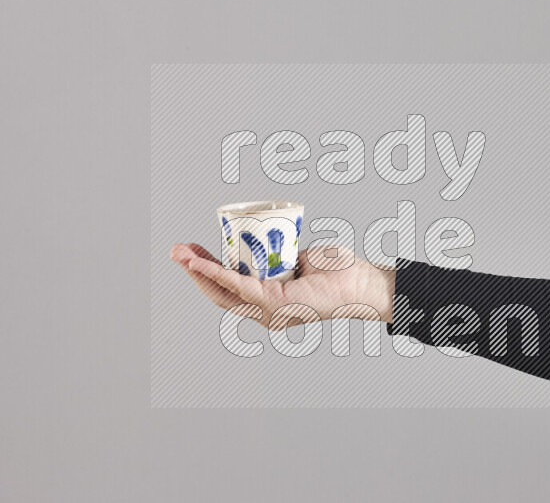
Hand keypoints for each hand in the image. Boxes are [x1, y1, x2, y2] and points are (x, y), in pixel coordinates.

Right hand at [170, 243, 395, 327]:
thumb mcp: (299, 260)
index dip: (207, 271)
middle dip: (194, 270)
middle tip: (177, 250)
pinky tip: (200, 262)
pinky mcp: (275, 304)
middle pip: (220, 293)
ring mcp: (270, 312)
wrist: (362, 282)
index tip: (192, 251)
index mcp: (270, 304)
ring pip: (224, 291)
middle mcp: (266, 313)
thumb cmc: (339, 272)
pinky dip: (216, 273)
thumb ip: (280, 258)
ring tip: (181, 252)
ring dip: (198, 270)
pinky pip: (239, 286)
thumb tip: (266, 245)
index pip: (230, 290)